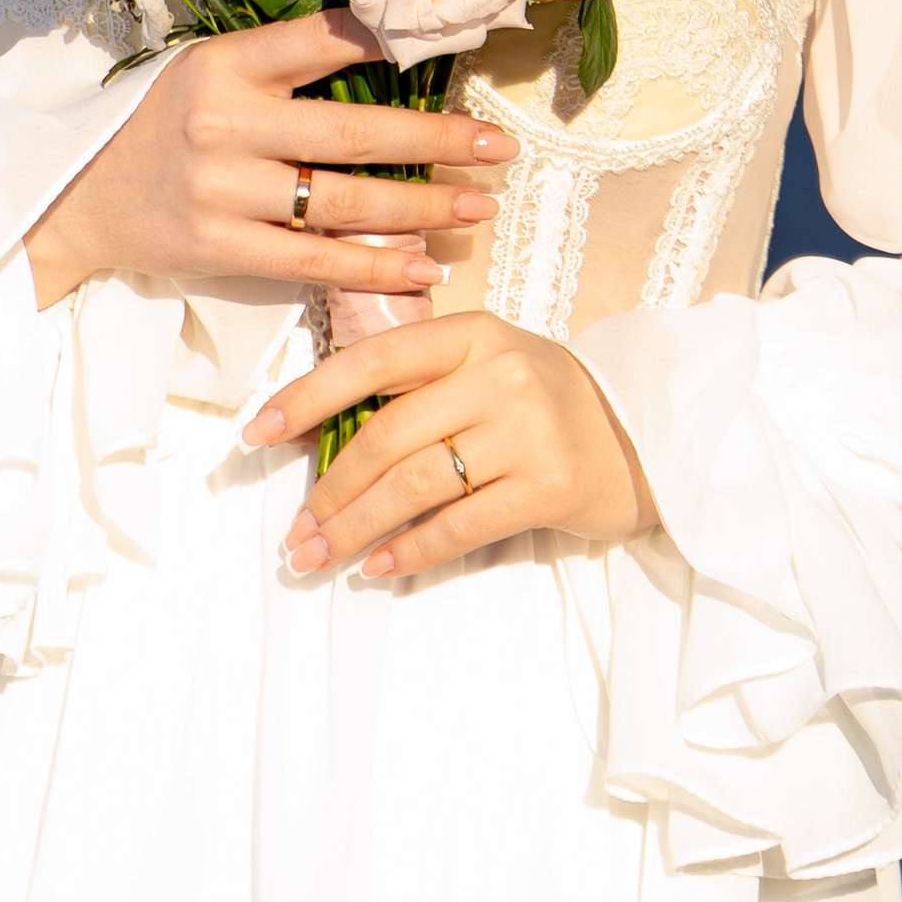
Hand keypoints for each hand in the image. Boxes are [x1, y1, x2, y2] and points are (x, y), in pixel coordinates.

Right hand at [23, 10, 506, 312]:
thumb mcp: (208, 71)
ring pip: (343, 202)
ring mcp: (223, 191)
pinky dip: (377, 267)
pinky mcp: (221, 248)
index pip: (320, 41)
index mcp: (225, 66)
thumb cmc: (162, 125)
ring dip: (422, 207)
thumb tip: (385, 38)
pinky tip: (426, 267)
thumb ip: (281, 63)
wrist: (80, 200)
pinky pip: (315, 261)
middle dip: (437, 141)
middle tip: (497, 146)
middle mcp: (225, 124)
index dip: (390, 39)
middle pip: (353, 132)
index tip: (455, 43)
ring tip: (479, 206)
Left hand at [247, 311, 658, 578]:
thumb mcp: (487, 368)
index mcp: (472, 334)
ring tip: (319, 558)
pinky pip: (461, 525)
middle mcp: (498, 374)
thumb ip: (420, 385)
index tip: (257, 433)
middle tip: (295, 534)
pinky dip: (413, 550)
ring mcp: (527, 430)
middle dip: (329, 492)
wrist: (644, 436)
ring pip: (415, 486)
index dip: (307, 396)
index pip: (372, 361)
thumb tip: (324, 434)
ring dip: (356, 529)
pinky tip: (381, 567)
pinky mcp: (550, 485)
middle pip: (386, 437)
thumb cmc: (544, 404)